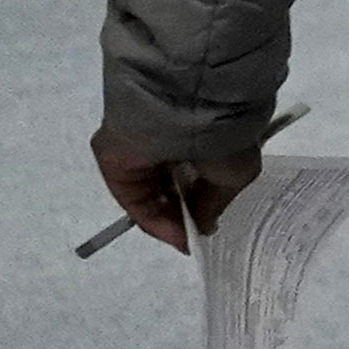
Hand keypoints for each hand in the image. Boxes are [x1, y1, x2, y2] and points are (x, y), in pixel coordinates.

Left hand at [90, 126, 260, 252]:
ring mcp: (135, 151)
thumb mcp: (234, 175)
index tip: (206, 229)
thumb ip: (215, 203)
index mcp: (191, 137)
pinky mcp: (113, 160)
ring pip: (147, 193)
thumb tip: (205, 226)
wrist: (191, 110)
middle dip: (181, 215)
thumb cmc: (222, 136)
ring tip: (184, 238)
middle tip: (194, 237)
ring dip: (166, 219)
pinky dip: (147, 217)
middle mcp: (161, 143)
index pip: (187, 176)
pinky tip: (169, 233)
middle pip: (165, 187)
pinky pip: (129, 196)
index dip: (197, 206)